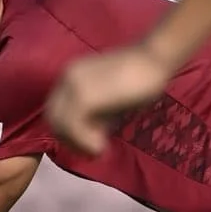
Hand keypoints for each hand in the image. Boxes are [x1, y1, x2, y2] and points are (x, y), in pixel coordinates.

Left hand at [45, 45, 173, 157]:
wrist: (156, 57)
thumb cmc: (139, 78)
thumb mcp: (111, 101)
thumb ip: (96, 115)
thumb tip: (90, 137)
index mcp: (69, 78)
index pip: (56, 111)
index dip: (68, 133)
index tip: (88, 145)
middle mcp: (66, 79)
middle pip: (54, 119)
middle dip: (70, 141)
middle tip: (92, 153)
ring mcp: (73, 86)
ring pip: (62, 125)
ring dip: (78, 144)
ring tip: (99, 151)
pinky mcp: (84, 95)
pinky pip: (73, 126)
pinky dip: (84, 142)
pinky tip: (101, 147)